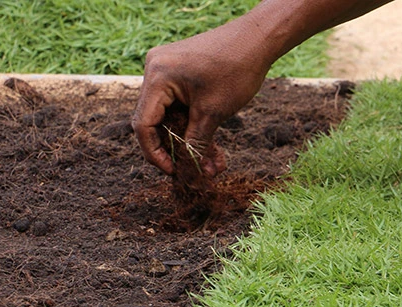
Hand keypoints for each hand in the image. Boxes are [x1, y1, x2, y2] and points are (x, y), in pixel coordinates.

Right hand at [131, 20, 270, 175]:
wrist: (257, 40)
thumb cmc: (236, 69)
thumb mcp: (214, 112)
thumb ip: (196, 141)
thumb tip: (190, 168)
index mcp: (157, 78)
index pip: (144, 124)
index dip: (155, 153)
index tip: (172, 171)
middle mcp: (156, 72)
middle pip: (156, 122)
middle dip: (178, 149)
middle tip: (194, 171)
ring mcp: (168, 72)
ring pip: (173, 117)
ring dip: (191, 141)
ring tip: (212, 166)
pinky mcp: (182, 75)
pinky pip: (182, 106)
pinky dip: (196, 126)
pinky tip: (214, 151)